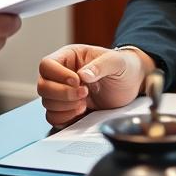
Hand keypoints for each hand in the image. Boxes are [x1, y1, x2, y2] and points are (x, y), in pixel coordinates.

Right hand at [37, 44, 152, 127]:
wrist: (132, 83)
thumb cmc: (123, 67)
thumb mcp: (116, 62)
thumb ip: (100, 66)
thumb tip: (83, 75)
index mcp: (69, 57)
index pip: (47, 65)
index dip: (58, 76)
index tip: (78, 81)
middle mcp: (61, 74)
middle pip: (43, 86)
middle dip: (63, 94)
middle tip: (85, 94)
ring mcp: (63, 93)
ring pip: (47, 103)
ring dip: (66, 107)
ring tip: (85, 102)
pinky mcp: (68, 109)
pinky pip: (53, 117)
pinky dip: (65, 118)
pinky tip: (81, 112)